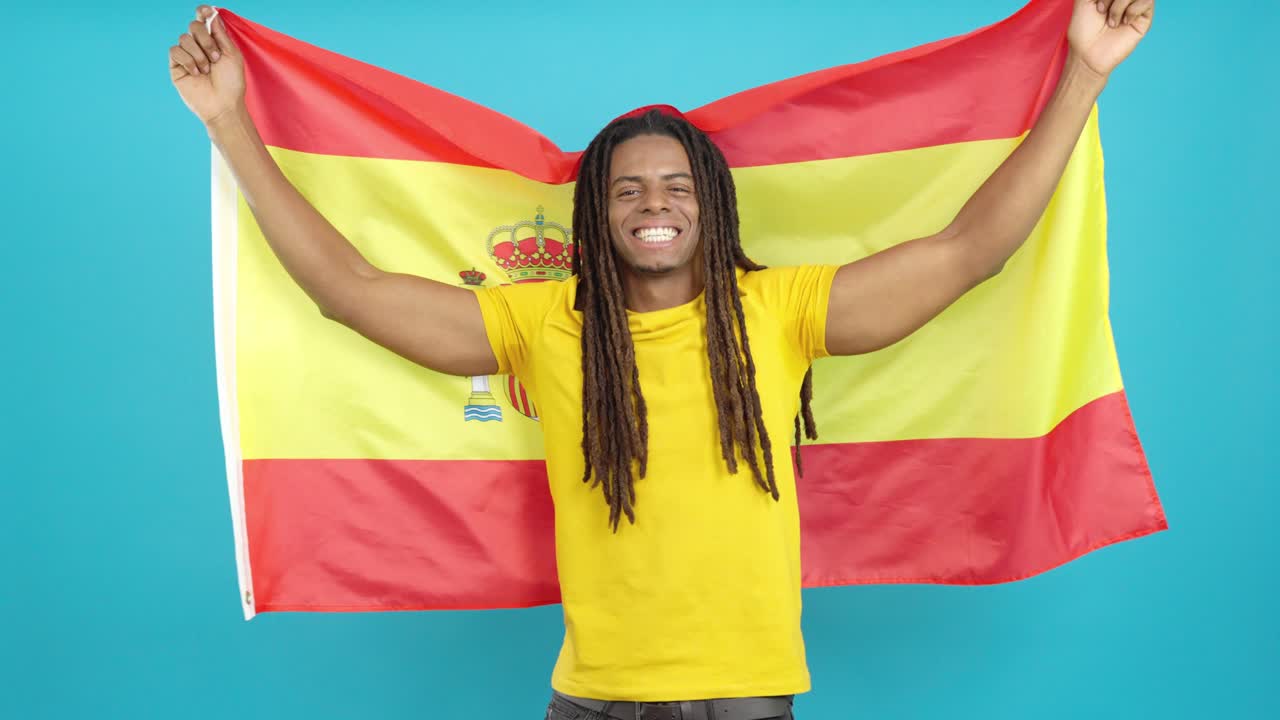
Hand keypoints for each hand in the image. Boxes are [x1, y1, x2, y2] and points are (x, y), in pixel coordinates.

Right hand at [168, 5, 244, 127]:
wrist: (223, 105)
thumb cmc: (232, 83)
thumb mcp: (232, 55)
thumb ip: (221, 34)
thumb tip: (213, 13)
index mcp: (213, 41)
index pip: (204, 20)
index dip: (203, 12)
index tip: (206, 11)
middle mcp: (199, 46)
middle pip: (193, 25)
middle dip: (206, 39)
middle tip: (216, 57)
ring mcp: (187, 55)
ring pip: (184, 39)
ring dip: (199, 55)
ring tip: (207, 70)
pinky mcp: (176, 66)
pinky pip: (175, 51)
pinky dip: (188, 61)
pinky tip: (196, 73)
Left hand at [1069, 0, 1154, 78]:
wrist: (1088, 54)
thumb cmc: (1083, 29)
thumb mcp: (1084, 0)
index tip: (1096, 5)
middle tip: (1100, 10)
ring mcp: (1135, 5)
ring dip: (1119, 3)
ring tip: (1110, 20)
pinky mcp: (1144, 17)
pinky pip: (1146, 1)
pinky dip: (1131, 10)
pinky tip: (1122, 23)